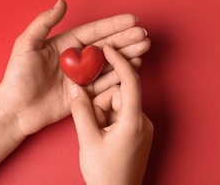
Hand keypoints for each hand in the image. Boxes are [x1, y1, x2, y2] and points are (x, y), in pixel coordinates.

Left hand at [0, 0, 149, 136]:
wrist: (15, 110)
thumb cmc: (17, 76)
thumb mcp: (26, 44)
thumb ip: (44, 22)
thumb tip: (62, 1)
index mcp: (67, 44)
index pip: (95, 31)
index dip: (114, 25)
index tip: (132, 19)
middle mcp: (79, 58)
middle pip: (108, 46)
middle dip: (127, 39)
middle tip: (144, 35)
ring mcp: (84, 76)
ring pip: (111, 62)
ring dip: (128, 54)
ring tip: (144, 47)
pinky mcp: (87, 92)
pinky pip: (107, 82)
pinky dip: (122, 74)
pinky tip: (135, 65)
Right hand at [70, 45, 152, 184]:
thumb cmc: (105, 174)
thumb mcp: (88, 141)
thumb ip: (81, 111)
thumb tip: (76, 87)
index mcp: (133, 120)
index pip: (129, 81)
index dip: (119, 61)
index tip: (107, 47)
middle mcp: (143, 120)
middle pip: (119, 95)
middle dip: (102, 104)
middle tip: (92, 124)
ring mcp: (143, 126)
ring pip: (119, 105)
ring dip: (104, 114)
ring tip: (97, 136)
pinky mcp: (139, 131)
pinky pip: (122, 114)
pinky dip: (109, 119)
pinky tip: (102, 136)